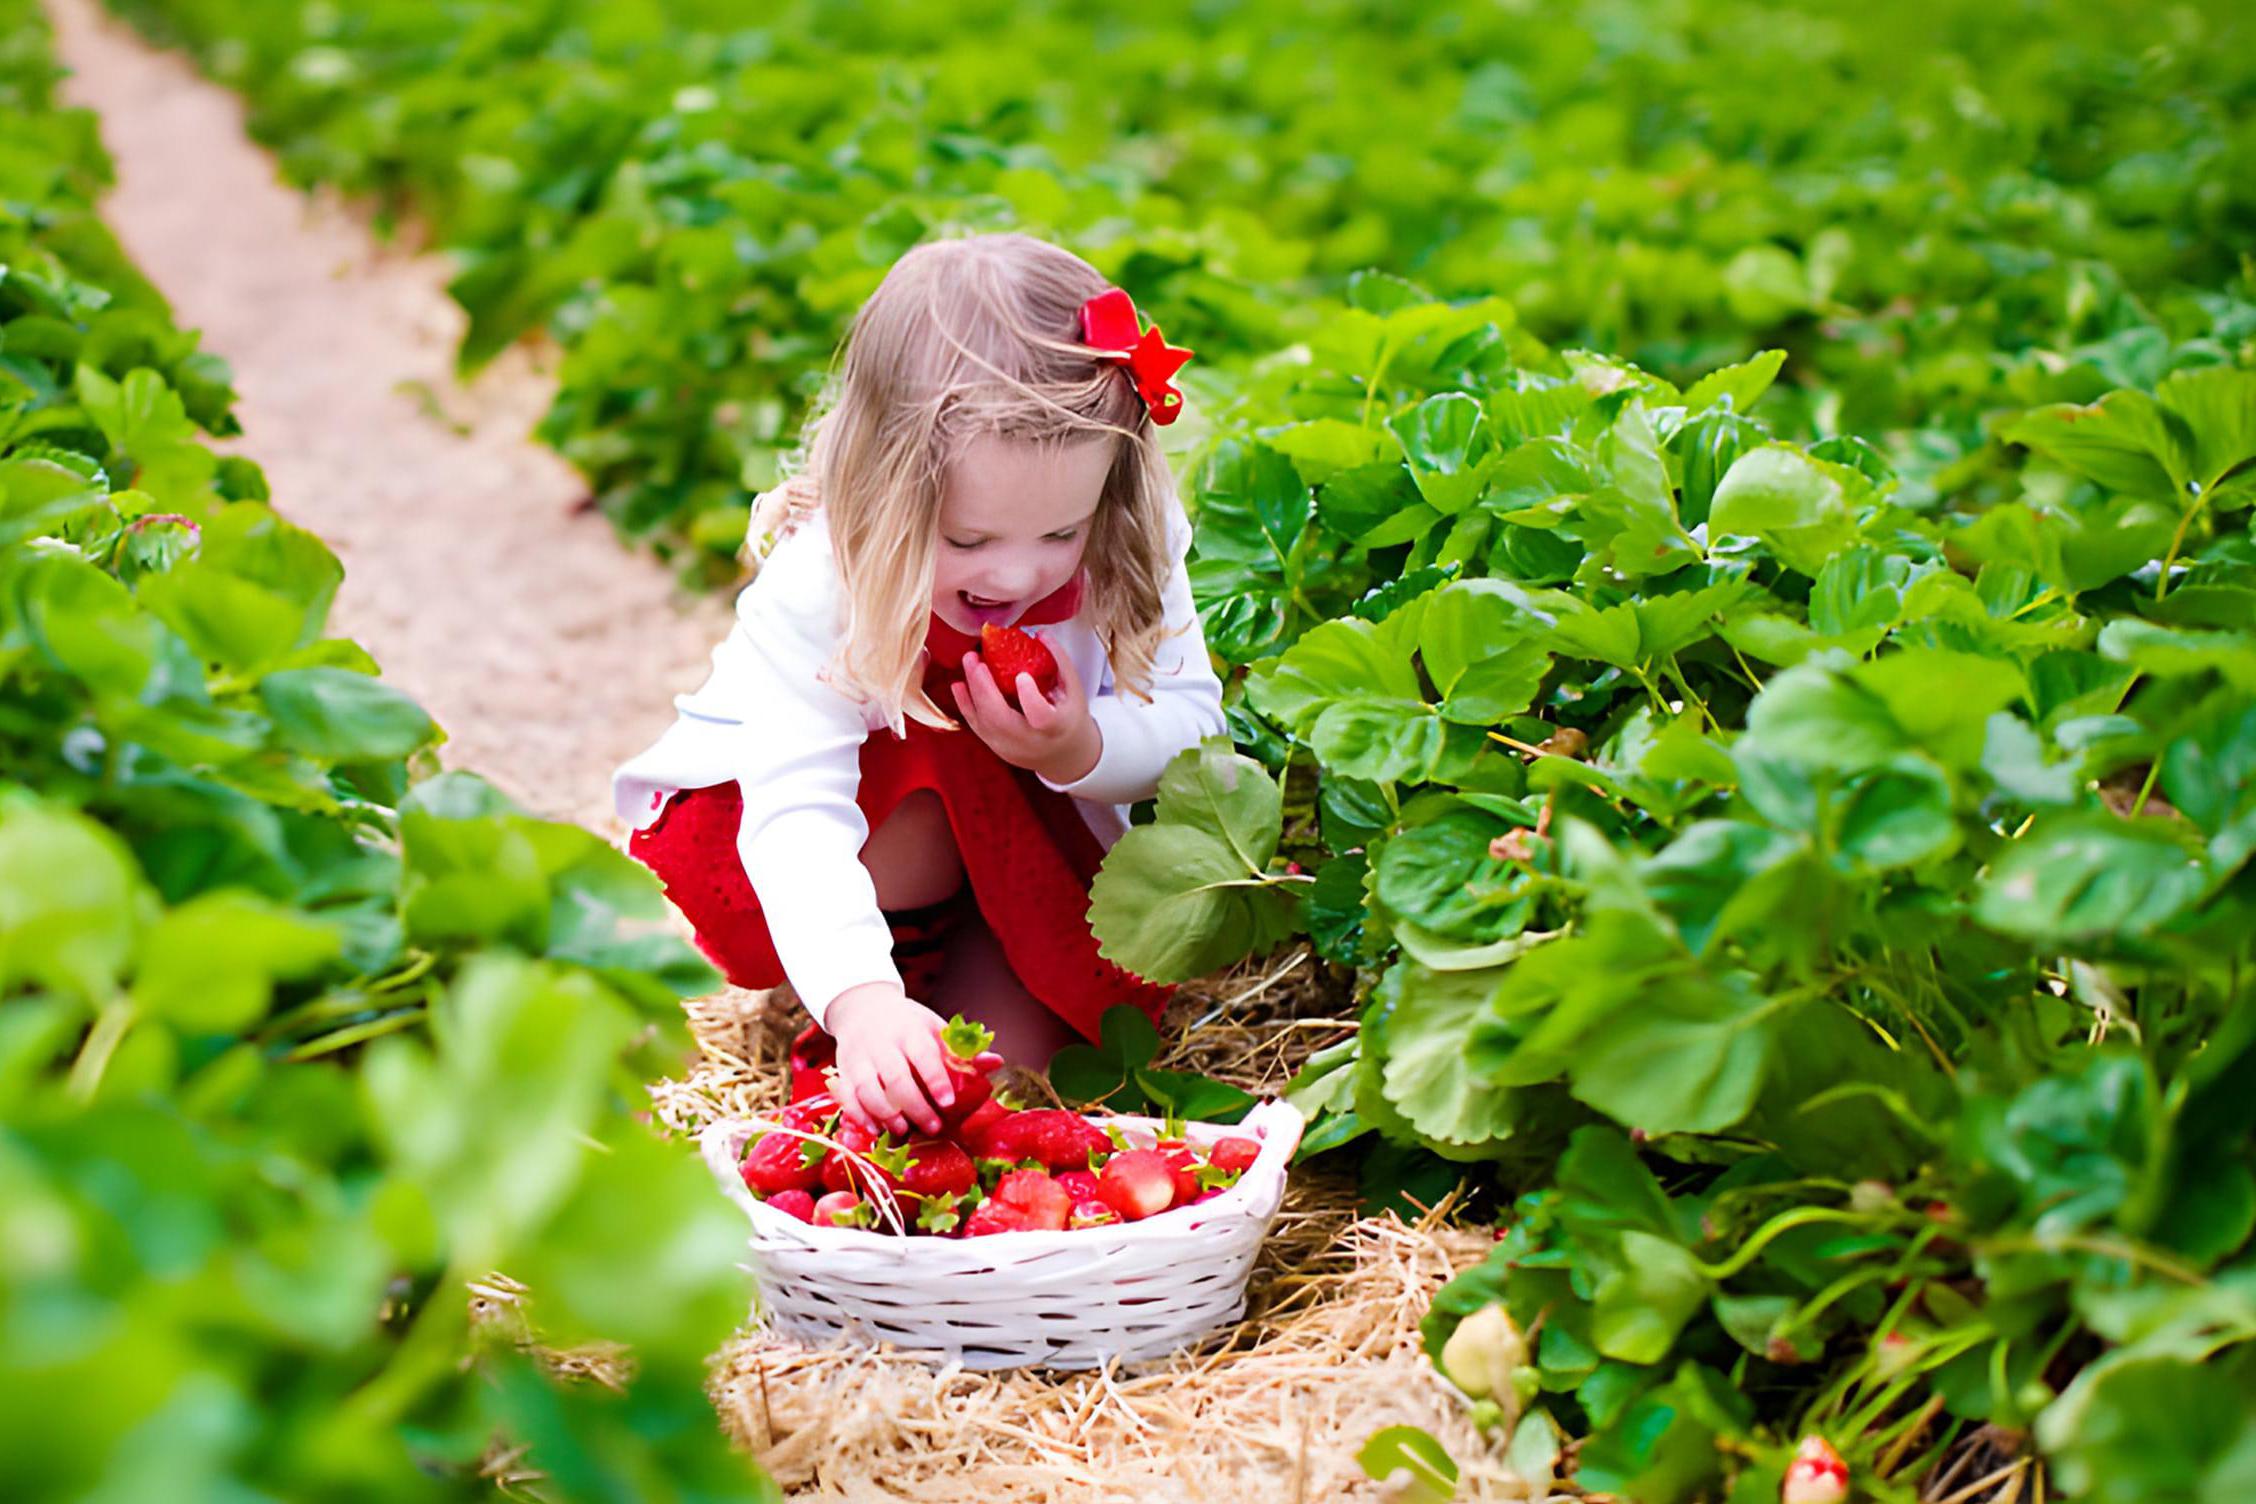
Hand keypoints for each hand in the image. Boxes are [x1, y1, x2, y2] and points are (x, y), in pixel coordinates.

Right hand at [824, 983, 1002, 1137]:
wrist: (863, 1007)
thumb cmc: (907, 1023)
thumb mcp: (934, 1028)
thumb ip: (961, 1051)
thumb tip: (996, 1062)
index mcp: (910, 1030)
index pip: (923, 1054)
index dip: (936, 1079)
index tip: (948, 1102)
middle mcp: (882, 1042)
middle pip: (896, 1077)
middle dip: (915, 1105)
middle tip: (933, 1127)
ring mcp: (859, 1057)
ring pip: (867, 1088)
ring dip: (886, 1114)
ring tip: (904, 1131)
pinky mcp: (843, 1070)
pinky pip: (846, 1096)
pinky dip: (858, 1115)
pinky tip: (875, 1129)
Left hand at [949, 642, 1100, 785]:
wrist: (1063, 755)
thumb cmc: (1069, 716)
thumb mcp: (1073, 690)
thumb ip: (1059, 662)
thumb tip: (1039, 633)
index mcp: (1055, 728)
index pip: (1040, 717)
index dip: (1029, 697)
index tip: (1021, 675)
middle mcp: (1030, 742)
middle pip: (1000, 719)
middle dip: (984, 687)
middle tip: (976, 659)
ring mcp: (1009, 748)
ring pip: (983, 722)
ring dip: (971, 691)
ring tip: (969, 661)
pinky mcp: (996, 748)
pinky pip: (976, 726)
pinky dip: (965, 704)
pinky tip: (959, 684)